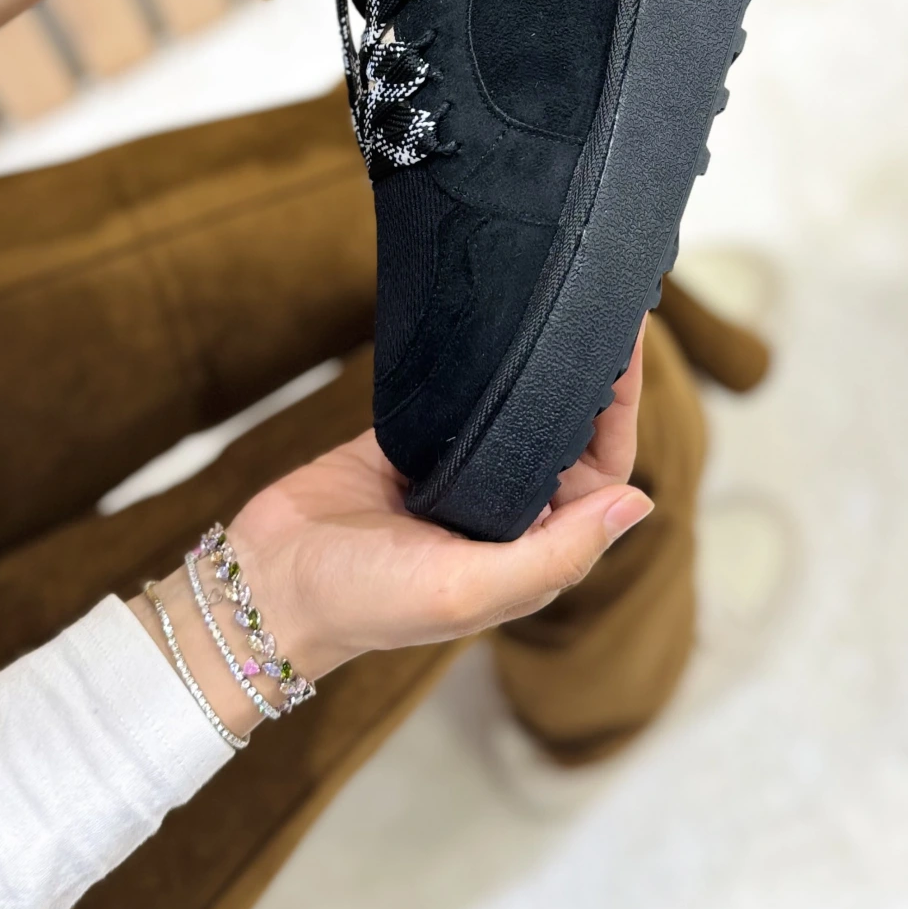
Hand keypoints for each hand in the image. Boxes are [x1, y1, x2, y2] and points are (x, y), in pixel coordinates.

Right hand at [133, 326, 651, 736]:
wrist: (266, 582)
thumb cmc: (368, 602)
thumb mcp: (469, 588)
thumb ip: (557, 553)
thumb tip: (641, 505)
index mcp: (530, 549)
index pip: (600, 474)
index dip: (618, 415)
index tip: (623, 353)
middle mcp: (503, 510)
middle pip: (567, 434)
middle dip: (586, 378)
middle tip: (599, 310)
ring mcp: (458, 473)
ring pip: (518, 411)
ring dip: (540, 367)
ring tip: (560, 306)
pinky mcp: (411, 443)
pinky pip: (459, 396)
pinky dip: (480, 365)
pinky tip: (498, 324)